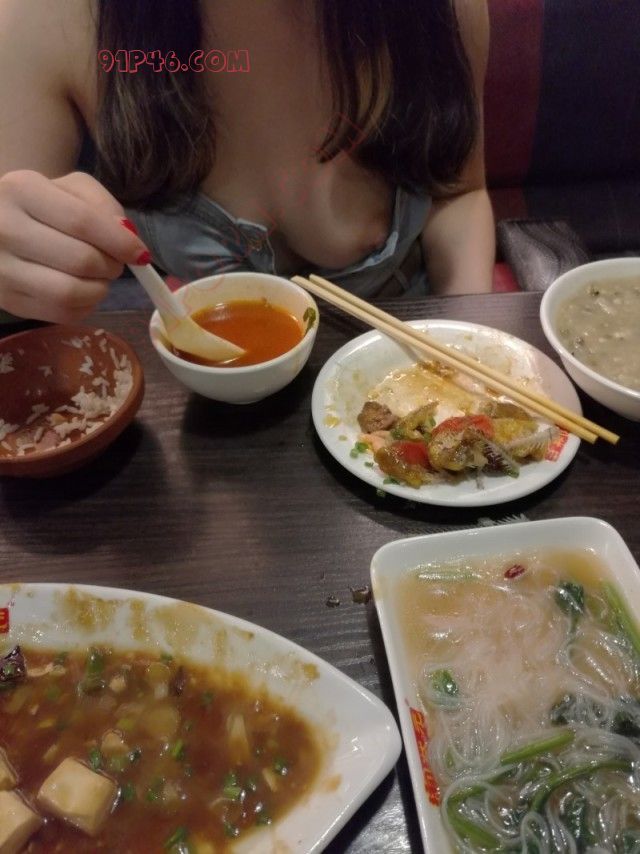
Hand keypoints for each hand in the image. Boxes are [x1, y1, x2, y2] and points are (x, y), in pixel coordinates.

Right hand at [0, 170, 148, 321]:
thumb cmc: (41, 204)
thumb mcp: (69, 188)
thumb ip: (102, 204)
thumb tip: (127, 236)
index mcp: (21, 190)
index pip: (83, 222)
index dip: (120, 242)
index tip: (140, 254)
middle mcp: (4, 229)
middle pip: (81, 260)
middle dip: (111, 266)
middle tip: (115, 264)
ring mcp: (1, 269)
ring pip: (71, 292)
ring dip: (99, 289)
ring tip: (99, 277)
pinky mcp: (7, 299)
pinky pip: (61, 313)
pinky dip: (85, 306)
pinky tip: (84, 290)